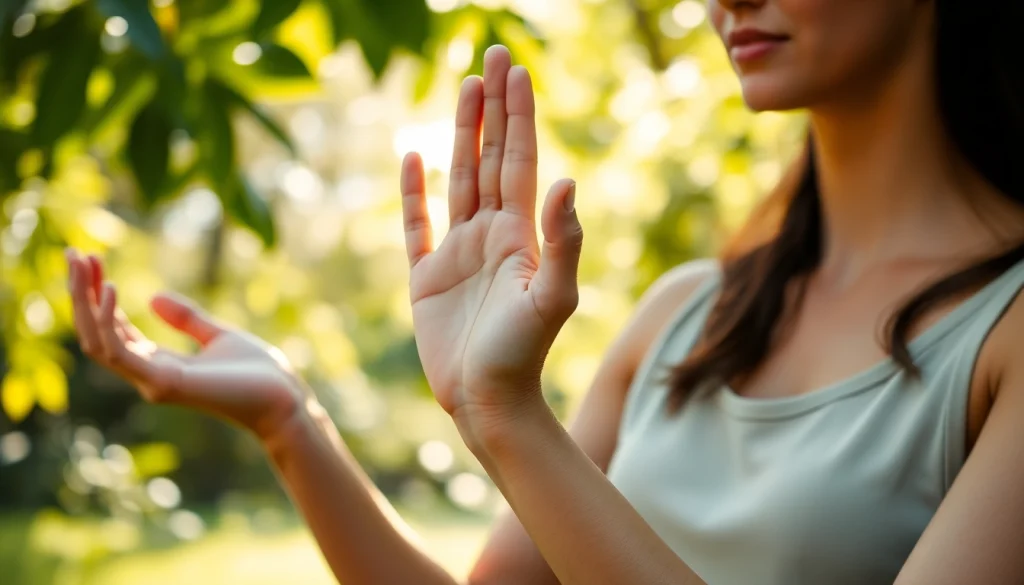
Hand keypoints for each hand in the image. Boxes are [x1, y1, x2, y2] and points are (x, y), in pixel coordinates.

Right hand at [66, 249, 307, 442]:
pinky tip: (111, 288)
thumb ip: (186, 318)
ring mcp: (153, 382)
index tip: (89, 260)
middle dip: (81, 293)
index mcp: (159, 363)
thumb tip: (153, 297)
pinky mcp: (165, 383)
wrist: (284, 397)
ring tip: (84, 262)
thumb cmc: (258, 373)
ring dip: (85, 302)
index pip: (112, 329)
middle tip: (72, 252)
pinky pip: (121, 352)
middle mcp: (148, 375)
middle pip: (96, 333)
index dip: (96, 296)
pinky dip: (109, 320)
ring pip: (97, 342)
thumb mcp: (217, 335)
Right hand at [400, 46, 583, 430]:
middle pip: (490, 157)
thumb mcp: (552, 299)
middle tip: (491, 56)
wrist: (488, 401)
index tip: (515, 70)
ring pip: (457, 178)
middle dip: (491, 107)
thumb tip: (568, 181)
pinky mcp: (426, 277)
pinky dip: (413, 191)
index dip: (518, 115)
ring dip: (460, 133)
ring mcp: (457, 252)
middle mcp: (490, 234)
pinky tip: (412, 156)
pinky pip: (416, 224)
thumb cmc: (523, 356)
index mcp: (520, 234)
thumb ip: (562, 242)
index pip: (519, 159)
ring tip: (464, 88)